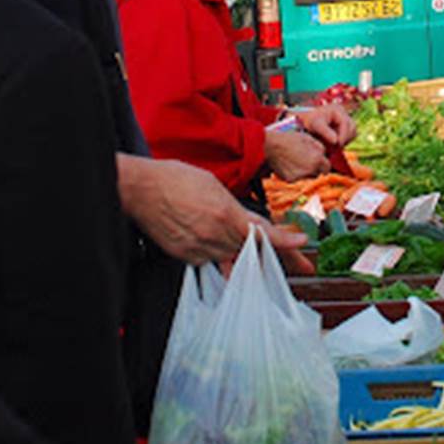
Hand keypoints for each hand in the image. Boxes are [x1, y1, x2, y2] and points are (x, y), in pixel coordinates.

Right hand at [117, 155, 308, 264]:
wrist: (140, 189)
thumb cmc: (175, 179)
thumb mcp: (214, 186)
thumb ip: (235, 208)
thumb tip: (248, 223)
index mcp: (226, 214)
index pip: (262, 232)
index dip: (285, 240)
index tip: (303, 243)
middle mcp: (215, 234)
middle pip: (252, 249)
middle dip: (277, 254)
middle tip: (304, 264)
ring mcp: (199, 248)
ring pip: (234, 257)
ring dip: (247, 255)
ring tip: (264, 257)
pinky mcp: (185, 255)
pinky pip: (211, 260)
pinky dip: (220, 255)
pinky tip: (220, 246)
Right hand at [264, 128, 328, 181]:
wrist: (269, 146)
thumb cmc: (288, 139)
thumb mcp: (308, 138)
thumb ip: (320, 147)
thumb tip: (324, 154)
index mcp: (317, 159)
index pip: (327, 167)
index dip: (324, 164)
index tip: (320, 162)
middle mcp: (310, 170)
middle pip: (318, 173)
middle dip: (316, 168)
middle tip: (307, 161)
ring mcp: (300, 176)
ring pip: (308, 177)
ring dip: (306, 172)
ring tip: (297, 162)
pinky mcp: (290, 179)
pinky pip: (297, 178)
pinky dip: (295, 173)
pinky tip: (289, 165)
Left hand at [297, 103, 356, 146]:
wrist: (305, 122)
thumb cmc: (309, 121)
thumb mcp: (315, 125)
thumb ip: (325, 132)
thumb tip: (336, 141)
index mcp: (337, 109)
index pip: (346, 123)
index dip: (343, 135)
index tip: (337, 145)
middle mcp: (344, 113)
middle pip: (352, 127)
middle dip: (345, 138)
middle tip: (336, 148)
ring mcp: (346, 119)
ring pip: (353, 132)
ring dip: (346, 140)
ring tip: (335, 146)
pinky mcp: (345, 126)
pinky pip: (350, 135)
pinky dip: (345, 140)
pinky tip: (336, 144)